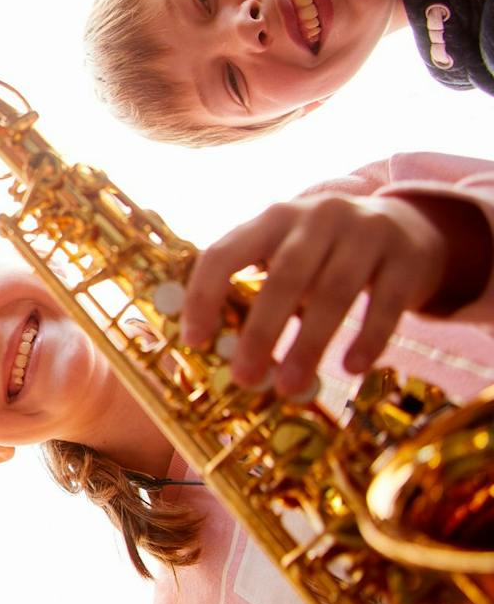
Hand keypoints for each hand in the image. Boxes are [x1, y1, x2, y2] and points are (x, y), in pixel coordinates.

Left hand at [180, 194, 447, 395]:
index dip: (204, 296)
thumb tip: (211, 347)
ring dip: (308, 345)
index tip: (195, 341)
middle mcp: (317, 217)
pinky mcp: (406, 258)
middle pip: (283, 277)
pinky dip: (368, 339)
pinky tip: (351, 370)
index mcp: (272, 219)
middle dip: (260, 332)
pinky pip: (386, 304)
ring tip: (288, 386)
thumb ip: (252, 285)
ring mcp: (366, 233)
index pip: (225, 252)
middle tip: (244, 378)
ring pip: (334, 293)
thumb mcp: (285, 251)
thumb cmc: (326, 252)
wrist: (408, 226)